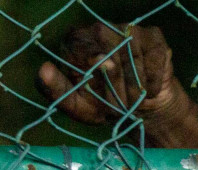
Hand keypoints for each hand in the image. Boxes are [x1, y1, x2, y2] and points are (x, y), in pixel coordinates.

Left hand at [36, 23, 185, 126]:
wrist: (139, 111)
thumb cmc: (102, 106)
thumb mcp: (76, 106)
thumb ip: (56, 90)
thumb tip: (43, 69)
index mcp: (77, 43)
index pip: (78, 39)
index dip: (87, 54)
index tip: (94, 70)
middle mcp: (102, 30)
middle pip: (106, 42)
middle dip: (114, 77)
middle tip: (118, 103)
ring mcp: (129, 31)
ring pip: (132, 50)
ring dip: (134, 82)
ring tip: (132, 101)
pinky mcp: (154, 38)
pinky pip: (153, 55)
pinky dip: (152, 78)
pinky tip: (149, 91)